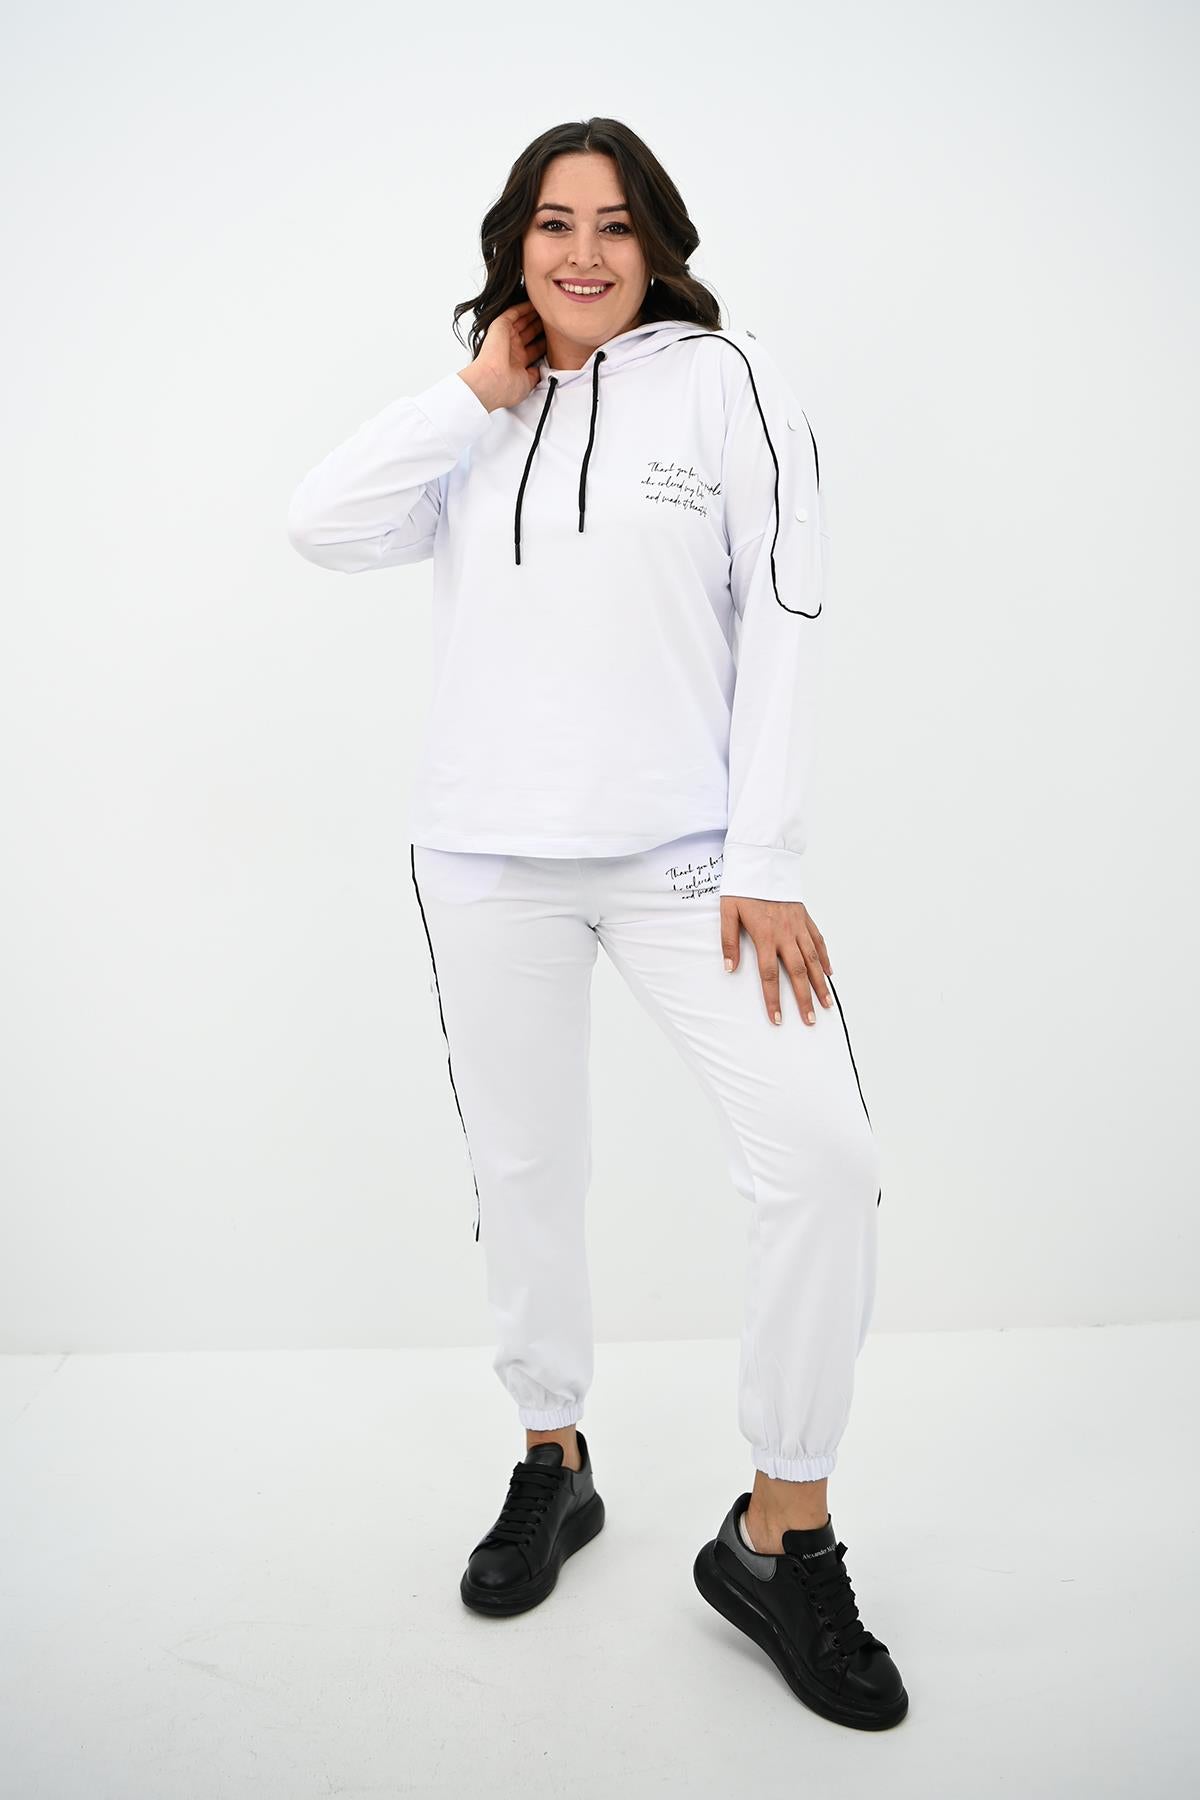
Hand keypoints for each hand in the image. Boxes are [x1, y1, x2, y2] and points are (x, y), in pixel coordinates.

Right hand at [457, 302, 546, 412]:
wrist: (493, 382)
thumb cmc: (506, 387)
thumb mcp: (528, 383)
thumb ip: (537, 374)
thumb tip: (543, 371)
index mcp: (518, 362)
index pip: (535, 348)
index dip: (545, 342)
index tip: (558, 337)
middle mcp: (512, 349)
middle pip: (530, 332)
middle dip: (542, 326)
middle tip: (555, 319)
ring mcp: (506, 337)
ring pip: (523, 321)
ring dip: (534, 314)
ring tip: (547, 307)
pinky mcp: (500, 326)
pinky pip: (514, 312)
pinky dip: (523, 307)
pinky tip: (534, 301)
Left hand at [720, 896, 832, 1026]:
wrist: (762, 862)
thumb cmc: (743, 888)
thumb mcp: (727, 912)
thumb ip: (728, 941)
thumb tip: (730, 969)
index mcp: (765, 936)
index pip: (770, 975)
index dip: (774, 999)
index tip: (778, 1019)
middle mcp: (786, 934)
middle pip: (797, 972)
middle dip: (805, 999)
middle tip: (810, 1020)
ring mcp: (798, 926)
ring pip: (812, 960)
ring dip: (820, 983)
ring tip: (827, 1003)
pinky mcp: (805, 918)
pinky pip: (818, 941)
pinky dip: (824, 958)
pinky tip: (829, 973)